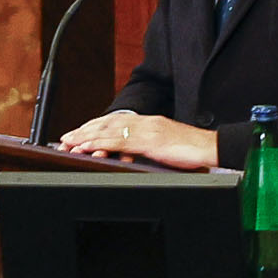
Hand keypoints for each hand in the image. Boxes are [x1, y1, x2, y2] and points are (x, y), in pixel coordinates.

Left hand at [55, 110, 219, 169]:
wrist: (213, 148)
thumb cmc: (193, 151)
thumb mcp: (165, 148)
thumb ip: (146, 149)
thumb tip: (128, 157)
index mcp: (149, 122)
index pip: (116, 121)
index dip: (95, 126)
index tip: (78, 133)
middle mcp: (145, 121)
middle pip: (108, 123)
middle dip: (84, 130)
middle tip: (64, 138)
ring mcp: (147, 129)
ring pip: (109, 130)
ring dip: (86, 136)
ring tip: (69, 143)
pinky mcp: (150, 140)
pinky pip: (120, 141)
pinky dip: (101, 143)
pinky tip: (88, 147)